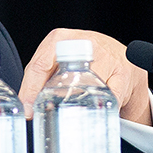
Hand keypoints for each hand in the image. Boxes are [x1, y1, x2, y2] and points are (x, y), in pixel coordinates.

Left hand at [20, 28, 152, 123]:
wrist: (122, 59)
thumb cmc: (85, 61)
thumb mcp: (59, 64)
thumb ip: (40, 82)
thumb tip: (27, 109)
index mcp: (61, 38)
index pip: (40, 63)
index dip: (31, 88)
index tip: (28, 109)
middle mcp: (84, 42)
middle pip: (65, 76)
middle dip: (57, 98)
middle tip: (50, 113)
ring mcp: (107, 56)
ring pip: (89, 86)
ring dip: (83, 104)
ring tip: (77, 114)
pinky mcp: (124, 72)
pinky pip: (111, 96)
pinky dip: (103, 107)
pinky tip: (98, 113)